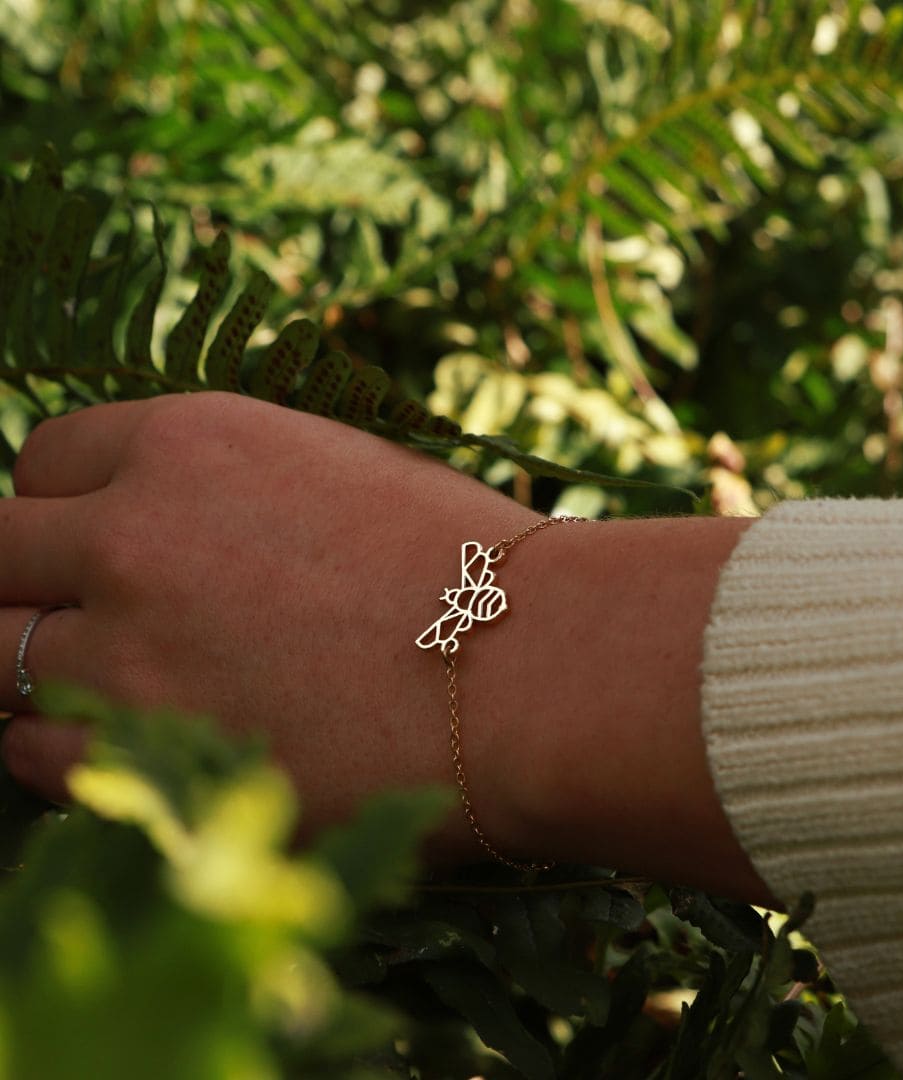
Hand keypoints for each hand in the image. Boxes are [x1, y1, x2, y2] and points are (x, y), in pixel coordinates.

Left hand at [0, 392, 538, 855]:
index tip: (96, 539)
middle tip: (90, 612)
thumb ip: (232, 486)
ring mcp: (126, 652)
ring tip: (114, 683)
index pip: (47, 458)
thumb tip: (180, 517)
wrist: (534, 669)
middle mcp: (132, 535)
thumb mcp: (342, 473)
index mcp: (190, 442)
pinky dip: (60, 748)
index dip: (69, 504)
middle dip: (27, 578)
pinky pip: (30, 751)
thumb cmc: (468, 566)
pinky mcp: (145, 759)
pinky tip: (128, 746)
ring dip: (35, 664)